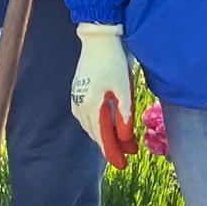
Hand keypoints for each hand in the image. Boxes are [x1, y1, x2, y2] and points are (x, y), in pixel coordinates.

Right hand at [69, 23, 136, 167]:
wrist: (98, 39)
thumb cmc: (113, 62)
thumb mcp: (124, 89)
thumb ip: (124, 115)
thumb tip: (124, 138)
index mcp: (91, 105)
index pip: (102, 137)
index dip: (113, 153)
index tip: (123, 166)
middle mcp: (80, 104)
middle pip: (95, 133)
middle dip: (112, 144)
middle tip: (129, 152)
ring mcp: (77, 97)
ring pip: (90, 125)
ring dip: (105, 134)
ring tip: (123, 140)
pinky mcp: (78, 91)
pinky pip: (86, 115)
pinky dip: (98, 123)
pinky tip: (108, 122)